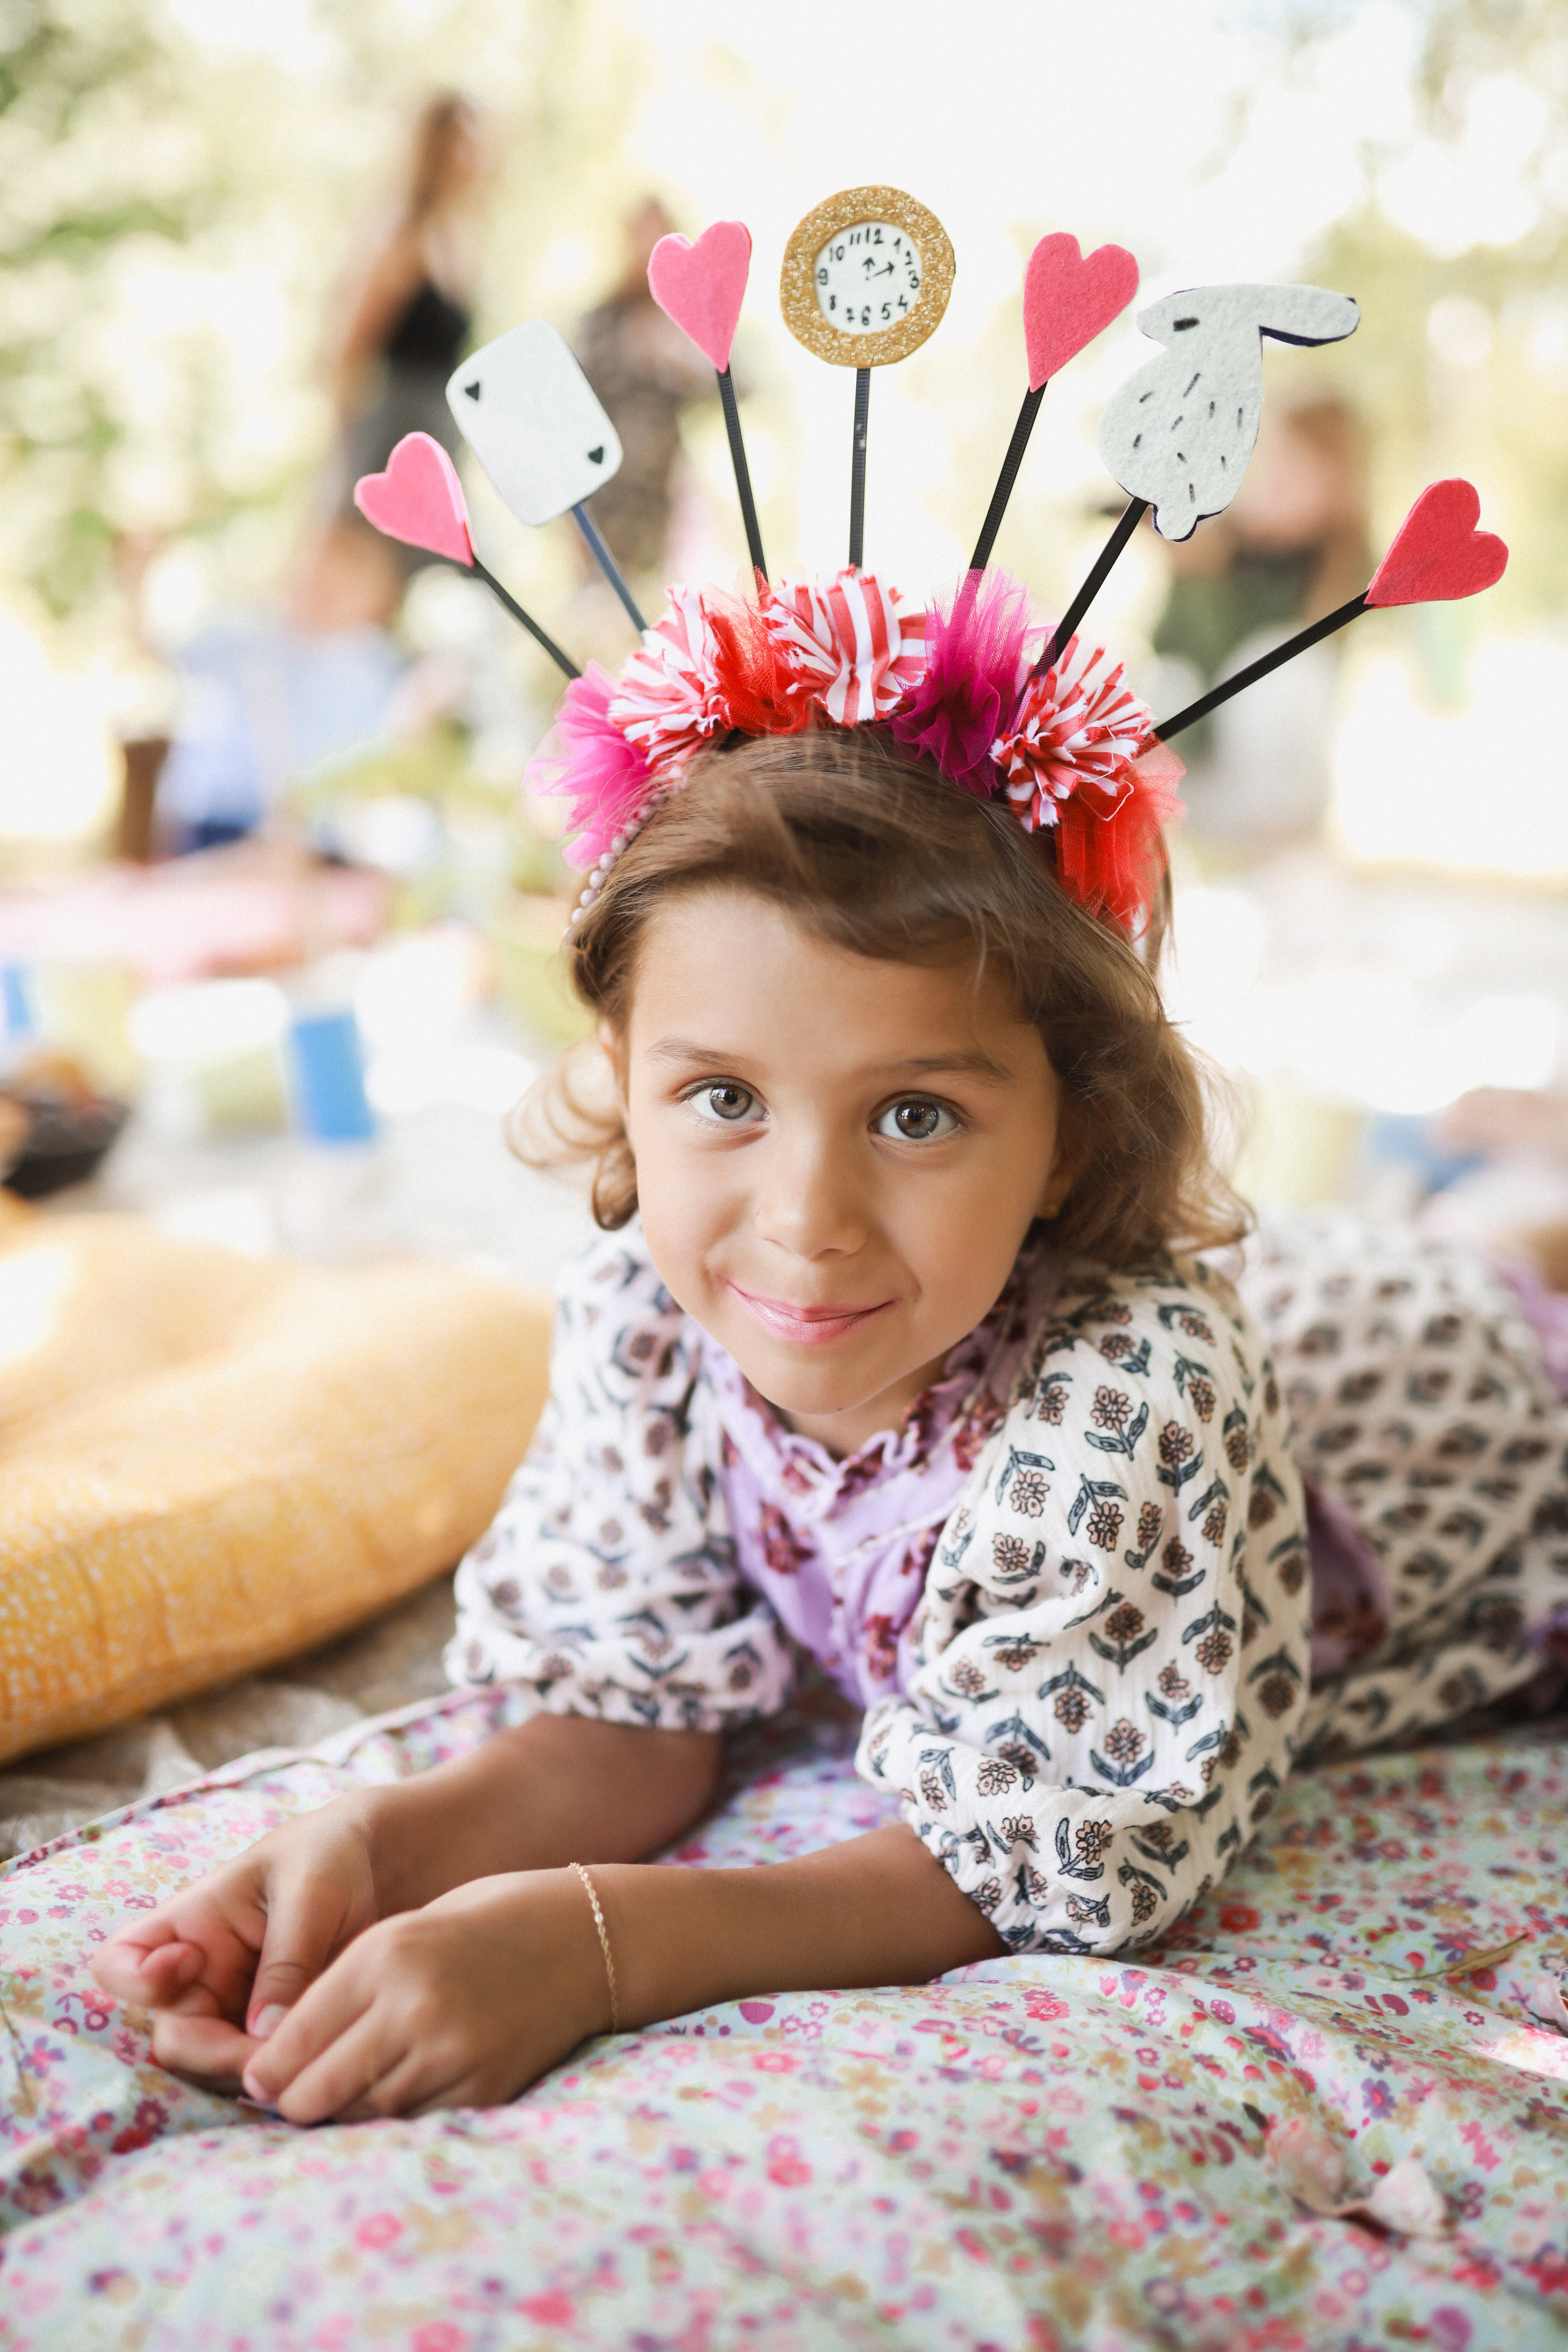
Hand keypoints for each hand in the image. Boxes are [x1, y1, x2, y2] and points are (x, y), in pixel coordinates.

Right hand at [92, 1799, 379, 2090]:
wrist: (376, 1867)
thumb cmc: (329, 1859)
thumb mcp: (311, 1893)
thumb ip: (287, 1961)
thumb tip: (264, 2040)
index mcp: (193, 1923)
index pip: (120, 1962)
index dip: (138, 1980)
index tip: (189, 1964)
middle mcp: (198, 1974)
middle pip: (175, 2040)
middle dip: (220, 2057)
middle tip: (278, 2054)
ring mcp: (230, 2008)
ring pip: (212, 2068)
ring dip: (253, 2075)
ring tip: (306, 2059)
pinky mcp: (264, 2032)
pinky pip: (254, 2071)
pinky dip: (279, 2077)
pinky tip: (317, 2066)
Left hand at [237, 1869, 608, 2122]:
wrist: (580, 1938)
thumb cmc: (478, 1926)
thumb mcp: (401, 1935)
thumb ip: (341, 1991)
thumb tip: (275, 2068)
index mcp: (386, 1957)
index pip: (295, 2038)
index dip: (268, 2070)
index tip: (260, 2081)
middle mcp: (414, 2006)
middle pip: (317, 2090)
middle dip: (297, 2100)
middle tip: (293, 2098)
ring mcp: (452, 2052)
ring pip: (362, 2113)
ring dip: (346, 2110)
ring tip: (345, 2091)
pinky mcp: (483, 2088)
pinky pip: (412, 2122)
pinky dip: (396, 2115)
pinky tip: (399, 2091)